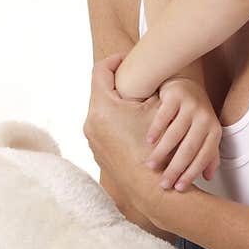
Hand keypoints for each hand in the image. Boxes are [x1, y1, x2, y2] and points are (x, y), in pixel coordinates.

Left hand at [84, 54, 166, 218]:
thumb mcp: (158, 111)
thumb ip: (149, 88)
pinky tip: (137, 125)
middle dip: (120, 83)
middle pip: (101, 90)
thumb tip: (150, 72)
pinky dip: (118, 122)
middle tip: (139, 78)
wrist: (152, 189)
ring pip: (103, 110)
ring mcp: (92, 139)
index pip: (101, 69)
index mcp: (102, 108)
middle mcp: (90, 122)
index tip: (130, 58)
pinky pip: (105, 128)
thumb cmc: (158, 148)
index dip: (116, 59)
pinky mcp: (98, 152)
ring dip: (119, 104)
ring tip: (140, 102)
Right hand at [145, 77, 220, 189]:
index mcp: (214, 131)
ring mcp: (190, 106)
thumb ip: (208, 154)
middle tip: (162, 183)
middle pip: (189, 149)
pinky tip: (148, 141)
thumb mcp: (205, 134)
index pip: (203, 157)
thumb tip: (207, 177)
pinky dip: (156, 130)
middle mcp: (205, 118)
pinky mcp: (176, 96)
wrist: (187, 84)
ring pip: (175, 134)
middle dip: (175, 169)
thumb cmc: (195, 115)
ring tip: (150, 165)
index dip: (191, 174)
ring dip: (162, 152)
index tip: (178, 188)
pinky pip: (164, 116)